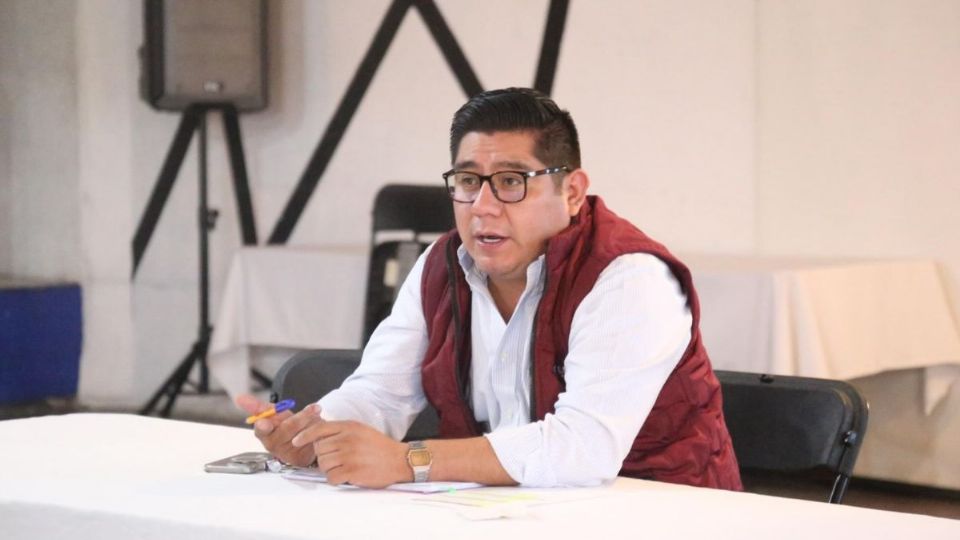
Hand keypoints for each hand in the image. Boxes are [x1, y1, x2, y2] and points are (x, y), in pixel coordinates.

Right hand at [234, 394, 322, 466]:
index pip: (261, 429)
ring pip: (300, 434)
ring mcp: (286, 453)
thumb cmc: (288, 426)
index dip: (263, 426)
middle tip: (314, 408)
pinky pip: (310, 444)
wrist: (306, 440)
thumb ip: (260, 407)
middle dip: (300, 418)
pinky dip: (316, 432)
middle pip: (286, 430)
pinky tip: (320, 425)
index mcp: (264, 432)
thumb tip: (239, 398)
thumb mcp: (276, 414)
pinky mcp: (299, 459)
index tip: (264, 423)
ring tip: (318, 410)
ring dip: (311, 421)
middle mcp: (273, 444)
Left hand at [292, 420, 409, 488]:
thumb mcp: (361, 430)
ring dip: (329, 469)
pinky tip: (345, 476)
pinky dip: (335, 479)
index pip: (319, 428)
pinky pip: (331, 477)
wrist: (399, 460)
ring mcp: (349, 455)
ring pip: (323, 464)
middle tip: (335, 460)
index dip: (304, 435)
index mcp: (349, 426)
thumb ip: (341, 431)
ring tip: (342, 468)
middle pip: (319, 449)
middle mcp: (347, 439)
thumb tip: (319, 437)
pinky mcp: (352, 471)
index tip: (296, 441)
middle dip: (323, 456)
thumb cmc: (379, 447)